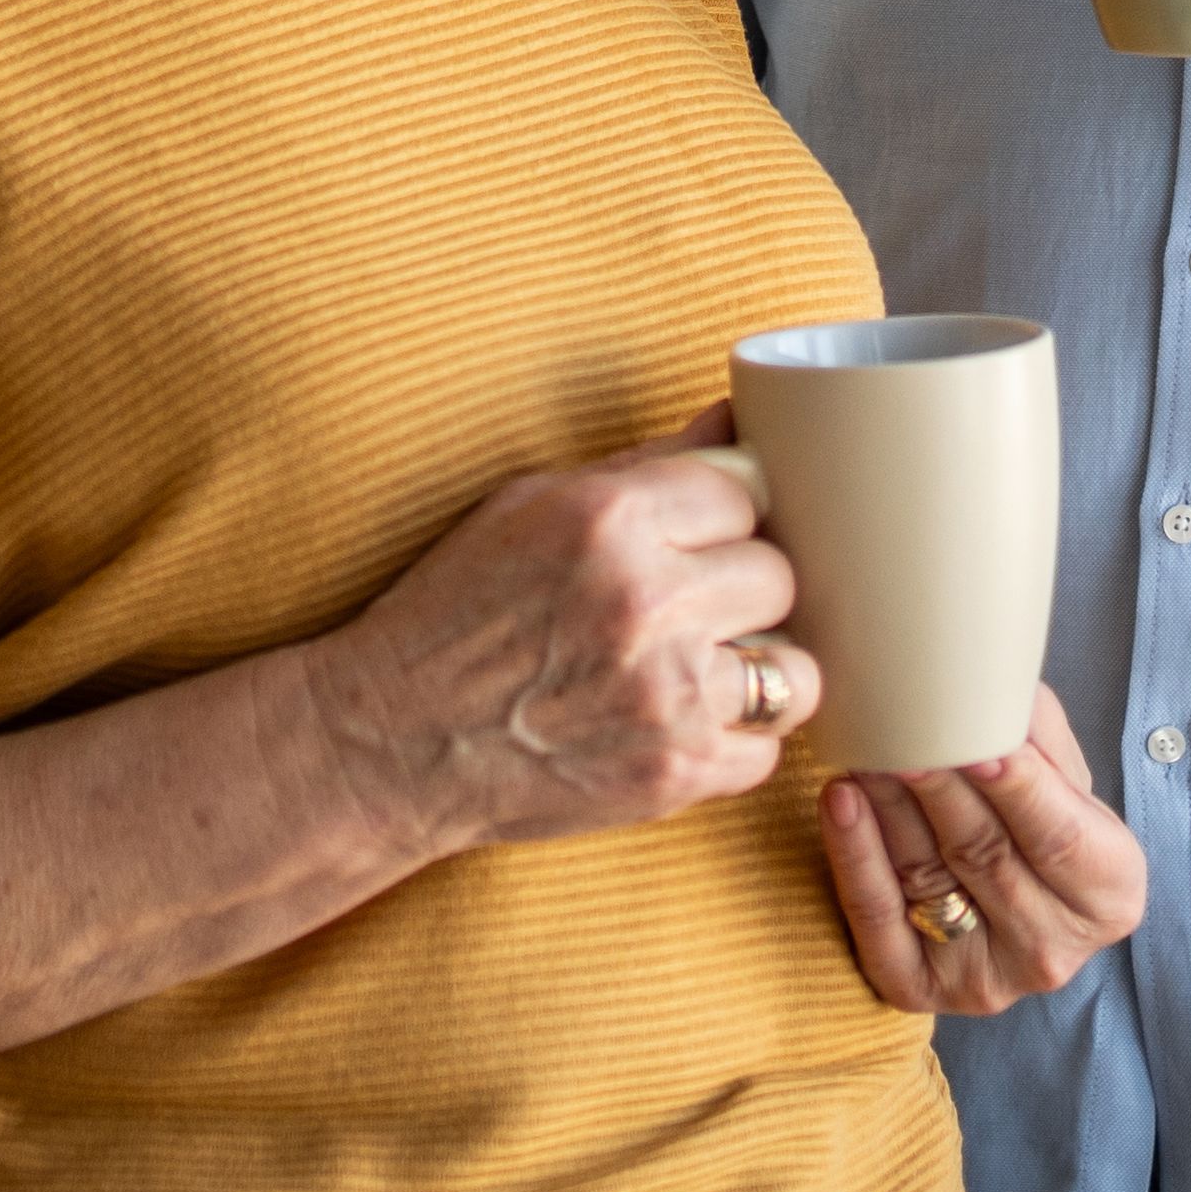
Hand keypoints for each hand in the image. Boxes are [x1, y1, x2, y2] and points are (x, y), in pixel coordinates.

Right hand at [307, 414, 805, 859]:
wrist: (394, 740)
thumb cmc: (457, 611)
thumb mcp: (531, 506)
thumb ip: (644, 466)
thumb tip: (737, 420)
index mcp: (609, 518)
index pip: (748, 491)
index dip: (725, 517)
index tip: (696, 540)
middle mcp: (646, 601)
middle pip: (778, 574)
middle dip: (741, 589)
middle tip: (690, 608)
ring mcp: (667, 694)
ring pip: (796, 667)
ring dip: (756, 668)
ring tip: (699, 669)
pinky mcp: (676, 772)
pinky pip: (767, 751)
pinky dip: (734, 741)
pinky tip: (680, 725)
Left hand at [820, 687, 1146, 1016]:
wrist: (1015, 901)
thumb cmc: (1041, 820)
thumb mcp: (1064, 778)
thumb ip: (1039, 731)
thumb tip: (995, 679)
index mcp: (1110, 895)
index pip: (1060, 838)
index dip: (1020, 790)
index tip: (980, 743)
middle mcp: (1052, 950)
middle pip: (986, 854)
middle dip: (938, 783)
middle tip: (899, 721)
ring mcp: (985, 980)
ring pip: (927, 877)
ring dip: (888, 804)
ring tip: (863, 742)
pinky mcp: (920, 990)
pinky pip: (879, 921)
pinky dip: (855, 857)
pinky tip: (840, 799)